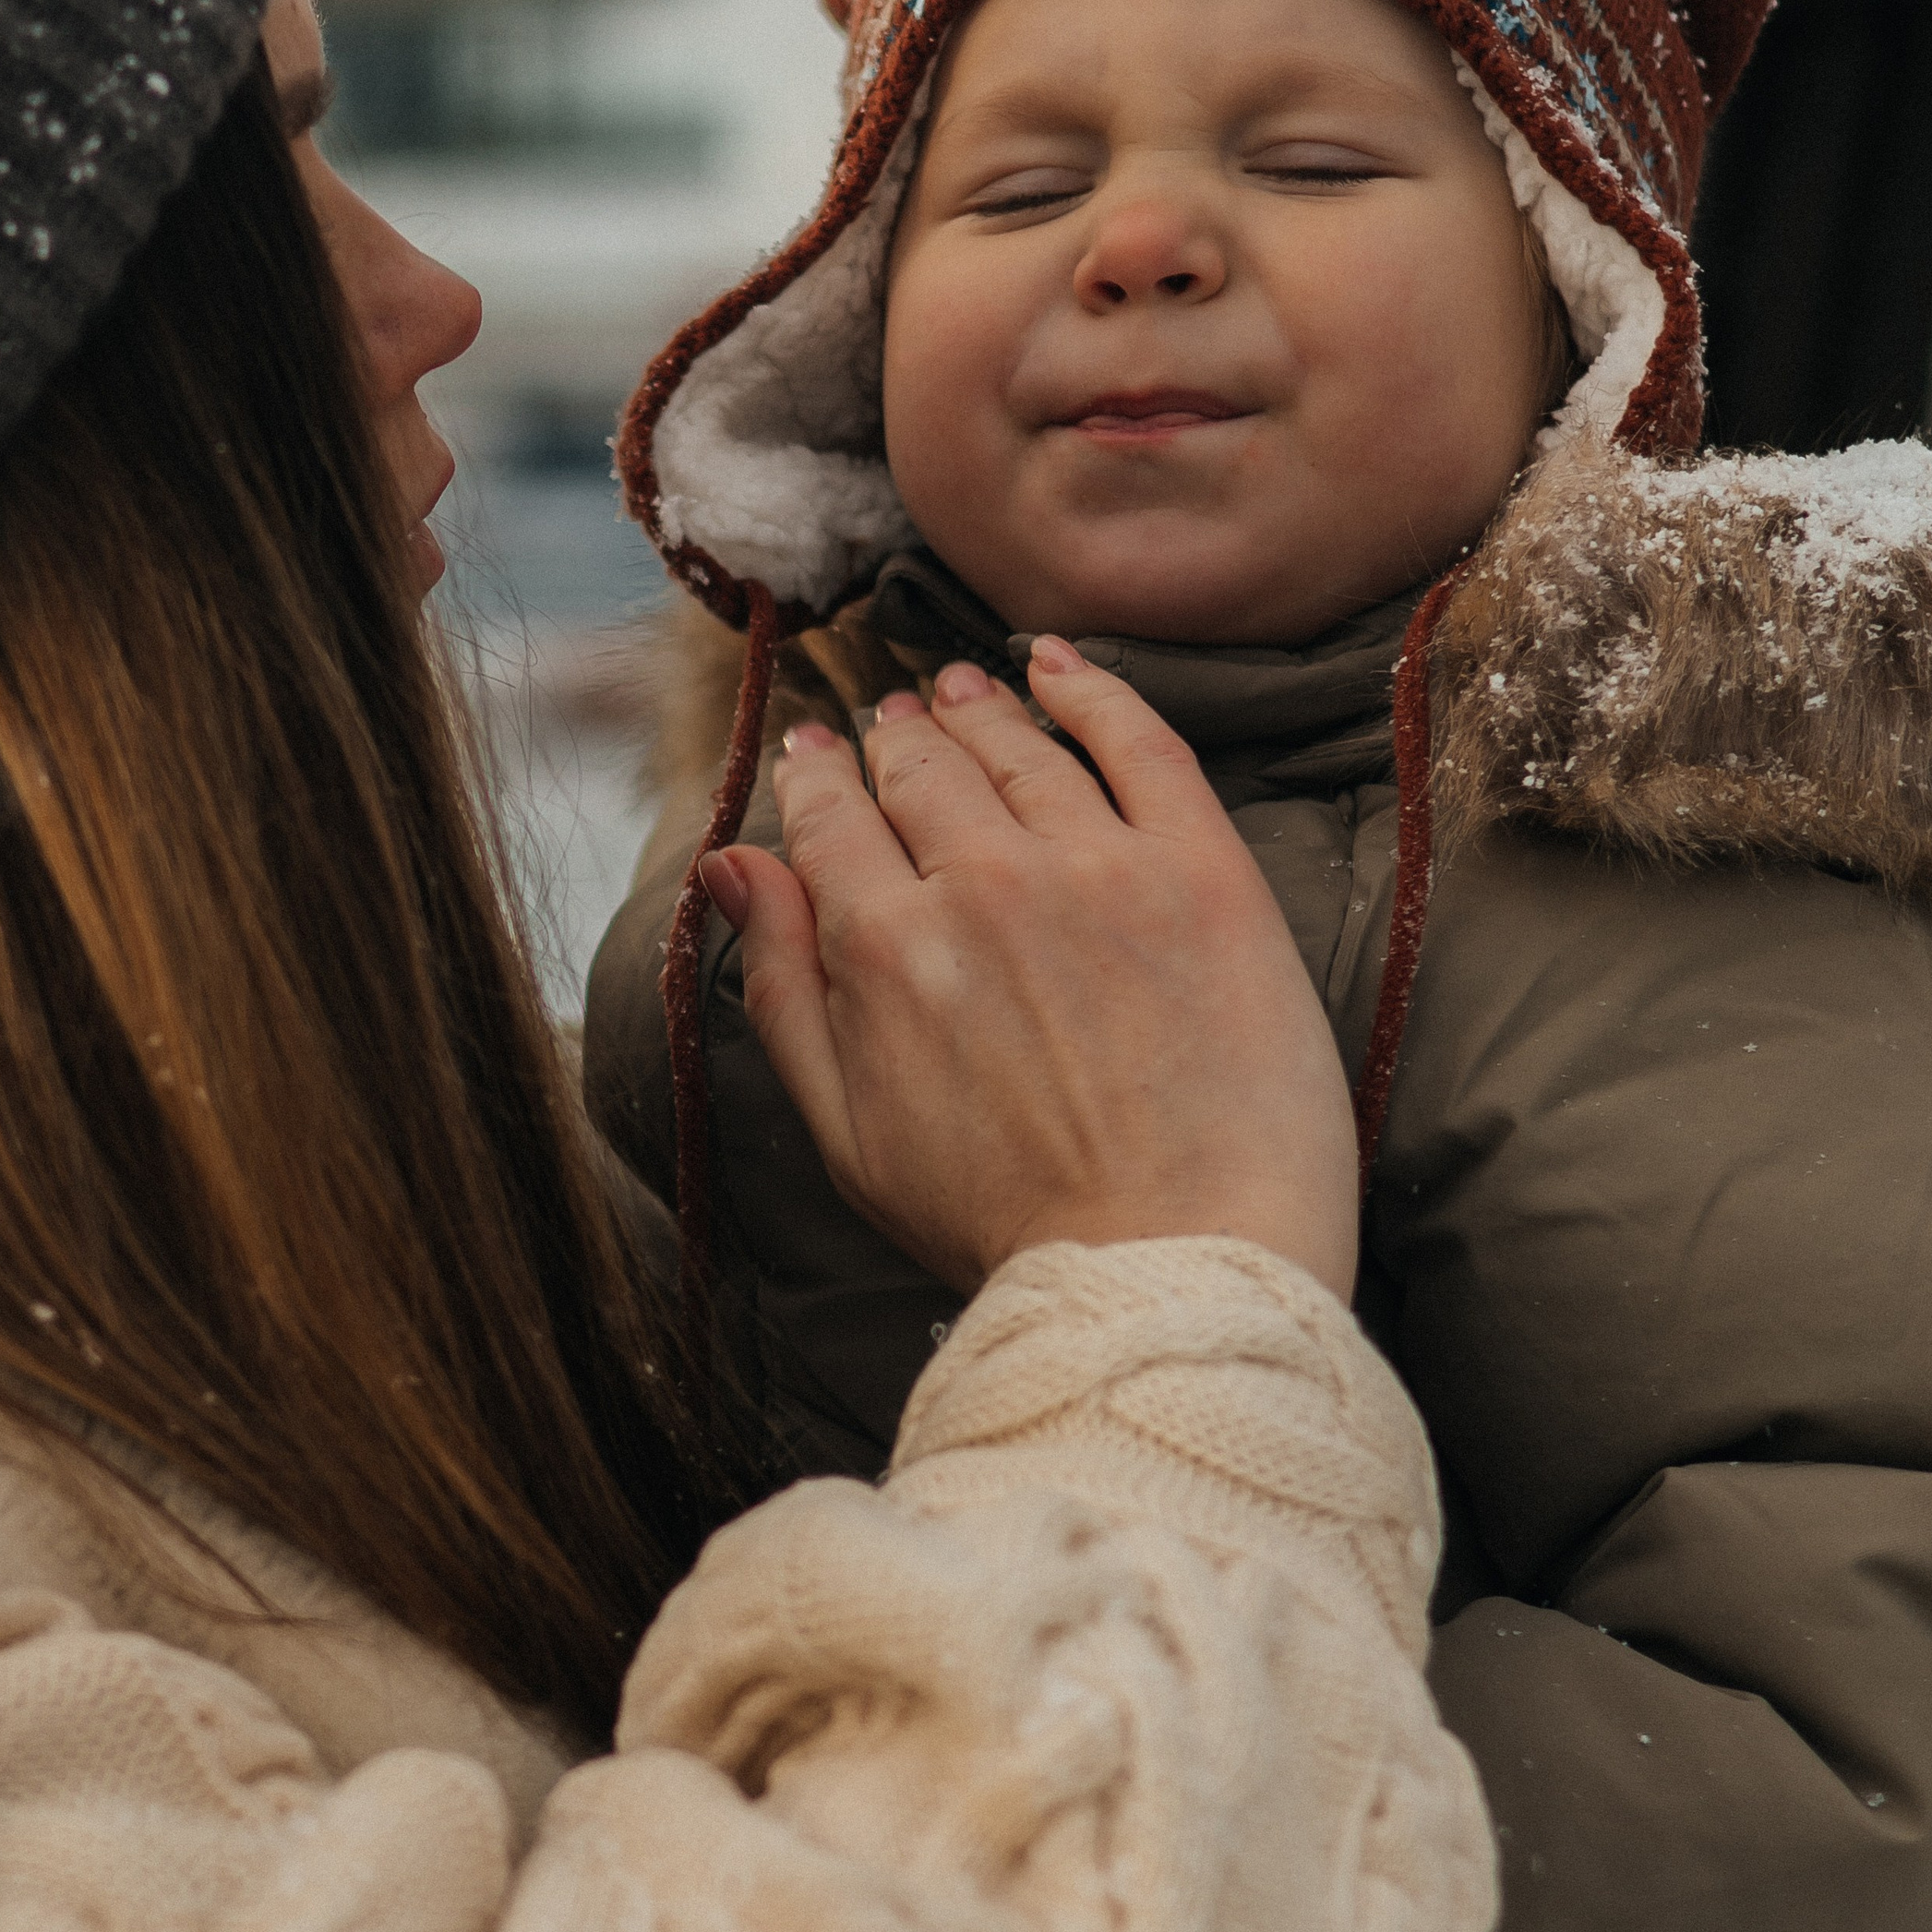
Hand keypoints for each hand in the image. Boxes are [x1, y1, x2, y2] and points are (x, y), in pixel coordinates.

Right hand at [704, 646, 1355, 1299]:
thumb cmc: (1007, 1228)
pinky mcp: (1201, 868)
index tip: (819, 756)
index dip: (819, 780)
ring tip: (960, 691)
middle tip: (892, 725)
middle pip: (920, 772)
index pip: (831, 822)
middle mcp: (981, 884)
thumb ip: (780, 989)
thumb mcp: (848, 1134)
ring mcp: (1097, 866)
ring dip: (975, 709)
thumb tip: (730, 868)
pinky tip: (1054, 664)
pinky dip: (1089, 686)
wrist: (1179, 1268)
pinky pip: (1137, 739)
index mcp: (882, 950)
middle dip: (895, 741)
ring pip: (1017, 746)